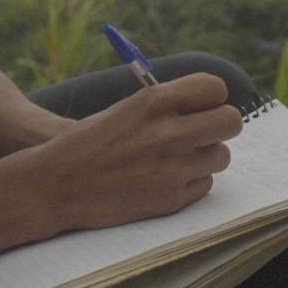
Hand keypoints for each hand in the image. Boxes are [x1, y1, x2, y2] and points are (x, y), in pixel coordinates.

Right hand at [22, 73, 242, 232]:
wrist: (57, 184)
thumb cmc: (89, 141)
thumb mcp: (128, 108)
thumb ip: (168, 103)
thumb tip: (207, 103)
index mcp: (155, 102)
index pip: (215, 88)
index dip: (211, 96)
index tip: (203, 104)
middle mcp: (169, 133)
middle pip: (231, 121)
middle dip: (220, 124)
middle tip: (203, 129)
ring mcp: (172, 169)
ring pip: (222, 155)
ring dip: (205, 155)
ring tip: (178, 156)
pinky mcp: (171, 199)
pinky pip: (205, 183)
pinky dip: (191, 180)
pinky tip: (165, 177)